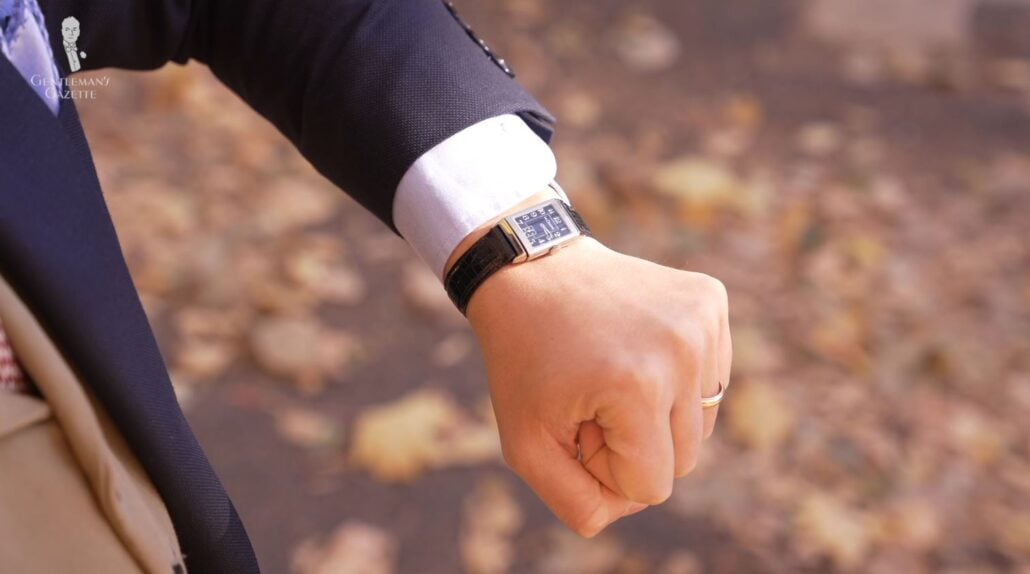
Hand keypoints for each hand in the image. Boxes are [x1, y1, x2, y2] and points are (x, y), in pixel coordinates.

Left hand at [464, 235, 731, 536]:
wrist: (530, 269)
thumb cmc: (522, 359)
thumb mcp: (524, 444)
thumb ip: (574, 501)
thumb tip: (622, 512)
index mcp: (637, 387)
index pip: (653, 486)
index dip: (607, 467)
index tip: (575, 424)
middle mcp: (682, 350)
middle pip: (685, 459)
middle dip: (635, 444)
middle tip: (591, 397)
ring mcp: (702, 319)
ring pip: (702, 422)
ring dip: (657, 412)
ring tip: (613, 370)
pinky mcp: (710, 298)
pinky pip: (711, 377)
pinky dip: (676, 376)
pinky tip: (637, 345)